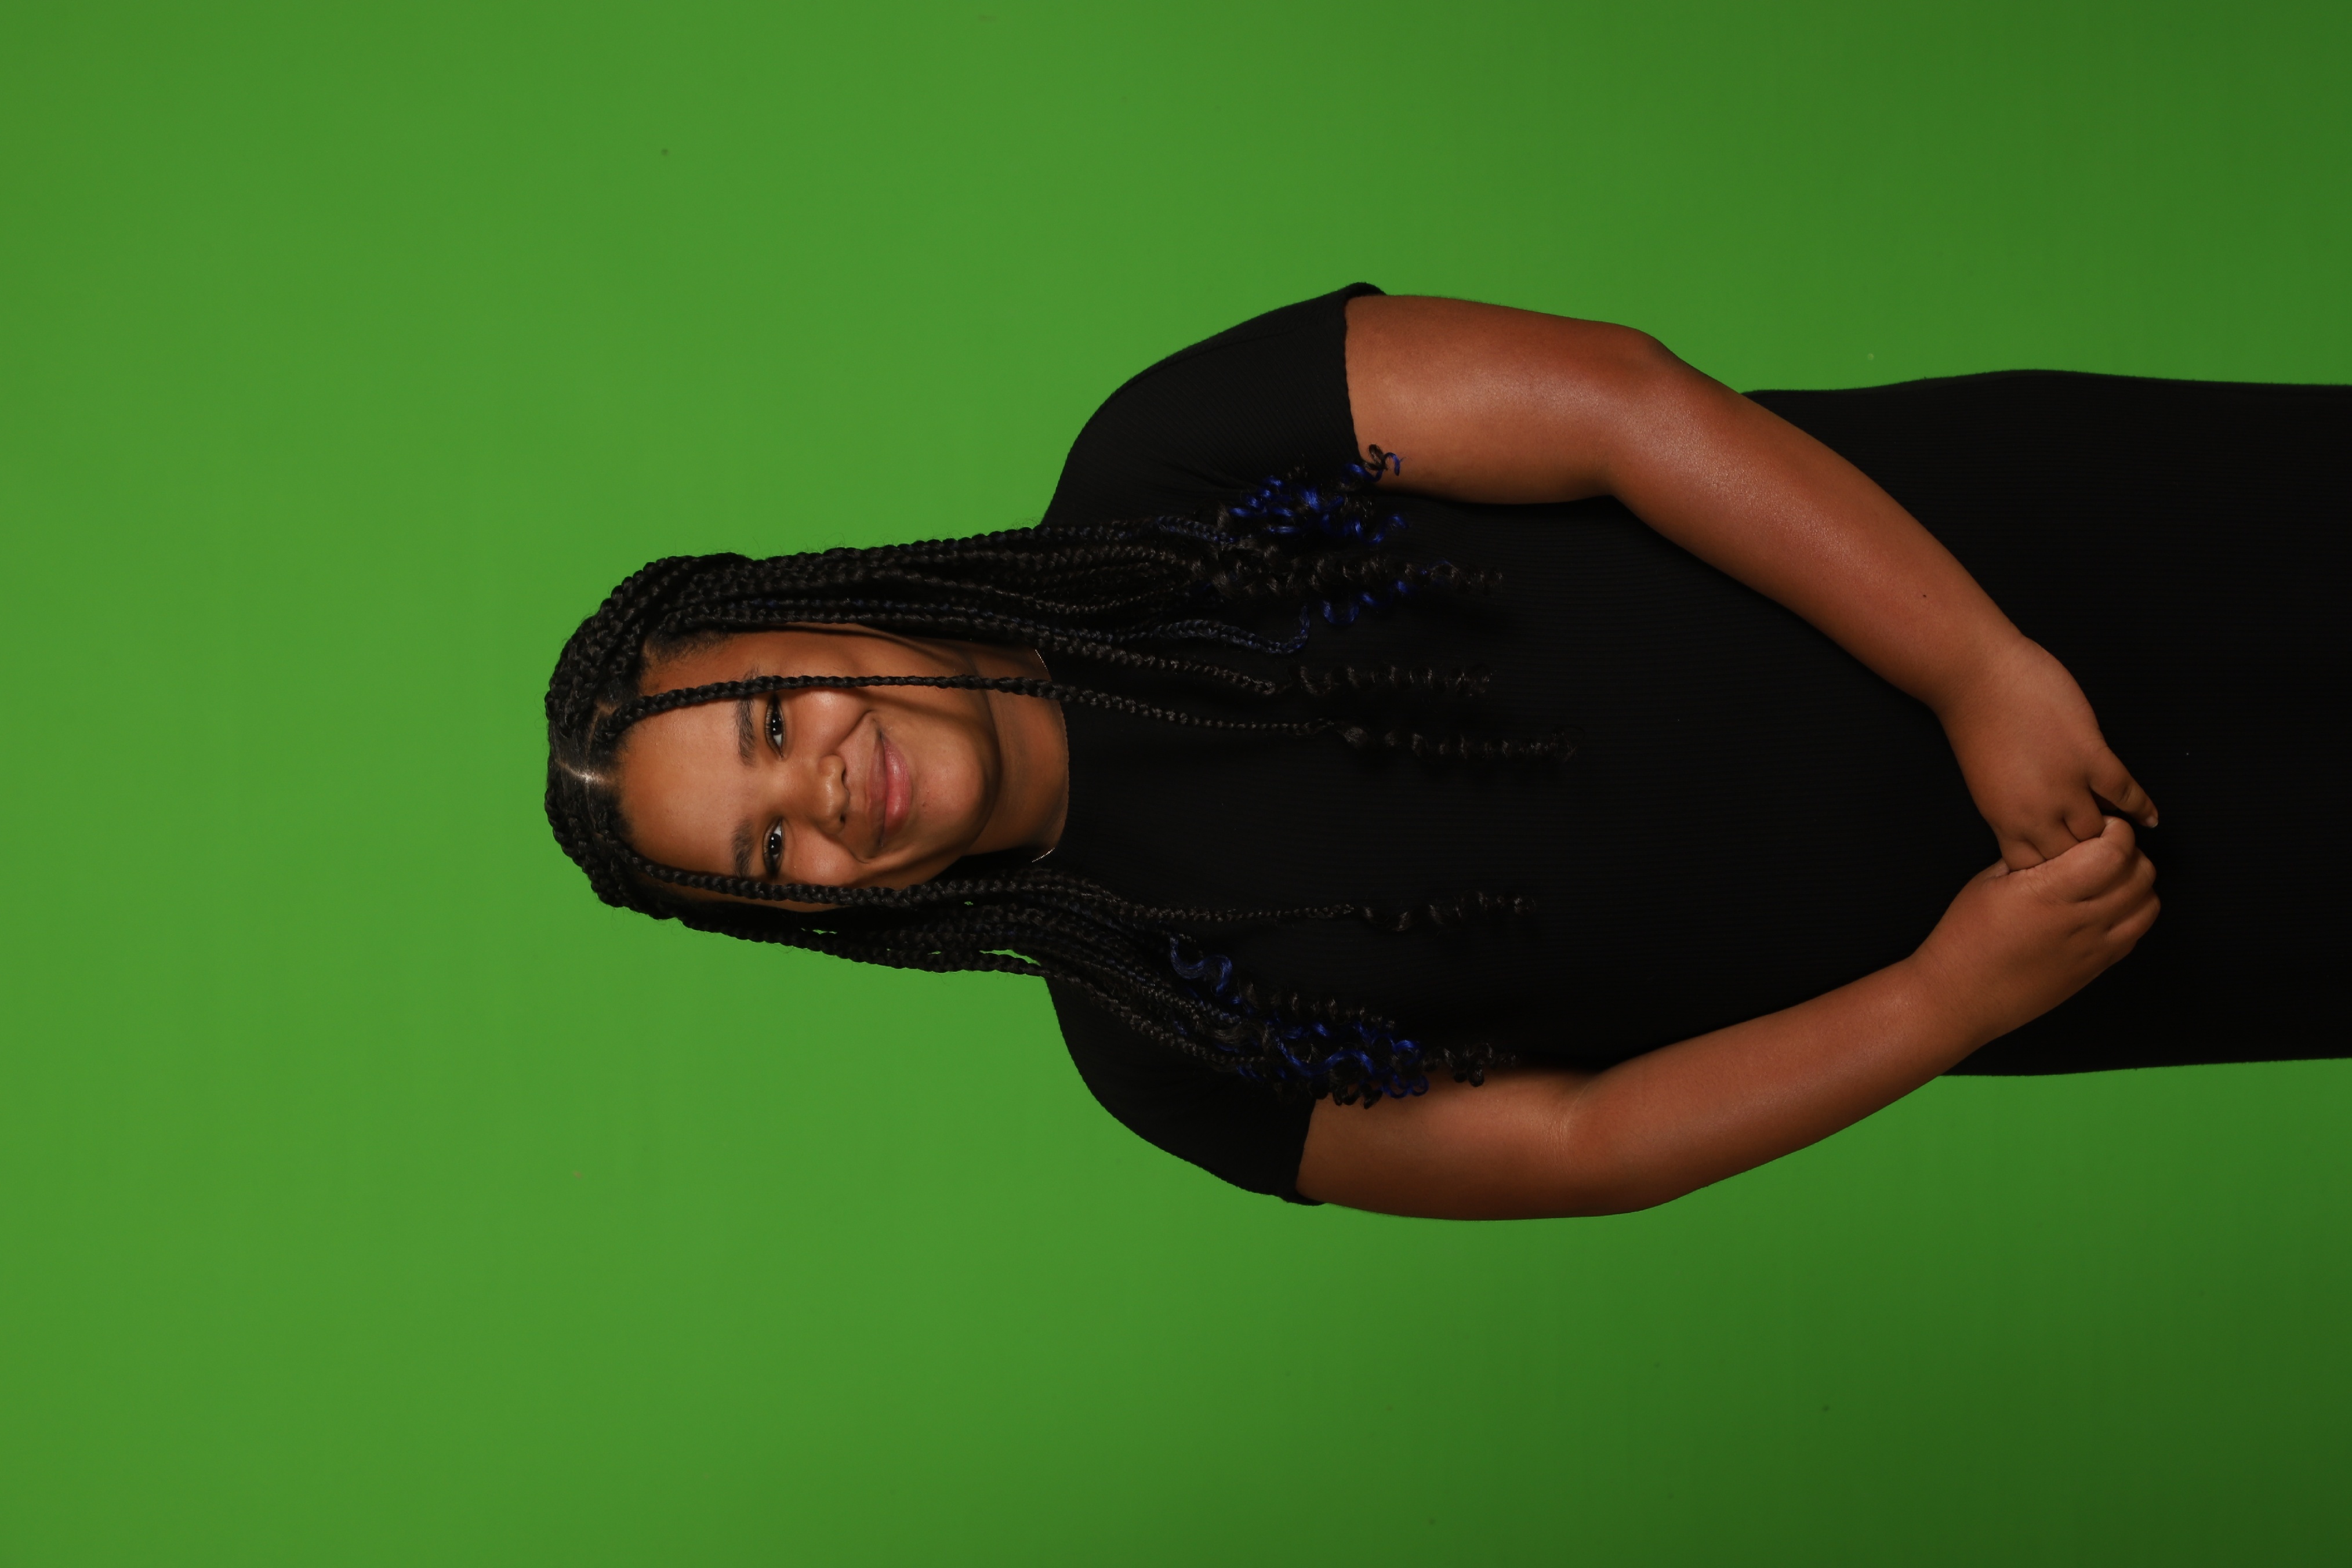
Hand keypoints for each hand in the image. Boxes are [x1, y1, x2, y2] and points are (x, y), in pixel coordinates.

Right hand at [1909, 816, 2159, 1042]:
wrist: (1961, 997)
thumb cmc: (1965, 938)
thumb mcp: (1987, 882)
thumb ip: (2029, 857)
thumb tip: (2060, 838)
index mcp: (2047, 894)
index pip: (2113, 853)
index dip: (2116, 832)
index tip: (2099, 827)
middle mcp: (2078, 922)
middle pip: (2141, 874)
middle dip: (2130, 851)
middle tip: (2103, 848)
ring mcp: (2093, 949)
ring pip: (2149, 903)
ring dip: (2136, 883)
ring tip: (2108, 878)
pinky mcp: (2097, 968)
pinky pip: (2138, 932)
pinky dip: (2133, 911)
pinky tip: (2105, 906)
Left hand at [1938, 636, 2158, 870]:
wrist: (1973, 676)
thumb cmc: (1974, 724)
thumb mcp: (1987, 785)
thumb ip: (2014, 813)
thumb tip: (2047, 831)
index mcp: (2002, 822)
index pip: (2035, 873)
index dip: (2055, 876)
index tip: (2068, 872)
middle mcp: (2033, 814)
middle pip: (2073, 862)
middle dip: (2089, 865)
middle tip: (2108, 859)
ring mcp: (2063, 786)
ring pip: (2103, 835)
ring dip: (2116, 836)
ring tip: (2125, 836)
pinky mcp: (2089, 756)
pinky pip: (2126, 793)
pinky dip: (2142, 806)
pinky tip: (2150, 816)